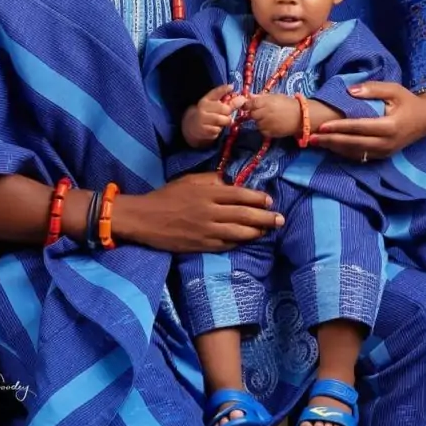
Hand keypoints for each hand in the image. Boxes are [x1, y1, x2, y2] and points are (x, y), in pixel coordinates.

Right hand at [115, 173, 284, 252]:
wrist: (145, 218)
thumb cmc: (167, 196)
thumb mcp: (188, 180)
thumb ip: (210, 180)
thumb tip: (230, 183)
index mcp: (207, 193)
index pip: (239, 195)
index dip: (257, 198)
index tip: (269, 200)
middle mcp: (210, 212)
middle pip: (244, 215)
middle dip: (265, 218)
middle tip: (280, 219)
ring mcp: (206, 230)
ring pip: (238, 232)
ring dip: (256, 232)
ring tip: (268, 231)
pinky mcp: (201, 245)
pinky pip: (225, 245)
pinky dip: (239, 242)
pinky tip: (247, 241)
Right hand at [182, 84, 245, 147]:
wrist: (193, 127)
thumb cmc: (208, 114)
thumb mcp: (215, 106)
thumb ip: (228, 101)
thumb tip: (242, 97)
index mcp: (206, 100)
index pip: (215, 92)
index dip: (224, 89)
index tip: (232, 87)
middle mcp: (202, 108)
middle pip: (222, 108)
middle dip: (229, 111)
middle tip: (230, 114)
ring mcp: (202, 119)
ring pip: (220, 119)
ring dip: (226, 121)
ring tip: (225, 121)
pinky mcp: (203, 130)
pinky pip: (217, 130)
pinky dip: (220, 130)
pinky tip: (217, 128)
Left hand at [246, 94, 300, 137]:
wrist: (301, 117)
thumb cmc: (288, 104)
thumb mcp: (275, 97)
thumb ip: (261, 97)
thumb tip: (249, 96)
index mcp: (266, 102)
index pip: (250, 104)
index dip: (248, 105)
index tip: (249, 105)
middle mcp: (265, 113)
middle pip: (252, 114)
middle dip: (255, 113)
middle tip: (263, 112)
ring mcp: (267, 124)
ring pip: (257, 123)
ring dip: (260, 121)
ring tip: (270, 118)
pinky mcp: (270, 133)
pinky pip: (262, 130)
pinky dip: (265, 128)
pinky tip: (272, 124)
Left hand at [310, 82, 425, 160]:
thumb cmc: (407, 101)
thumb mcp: (394, 89)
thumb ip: (372, 89)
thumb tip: (350, 91)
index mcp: (390, 126)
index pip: (360, 127)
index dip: (340, 127)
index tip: (323, 125)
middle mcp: (387, 143)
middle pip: (354, 143)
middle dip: (331, 141)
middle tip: (310, 138)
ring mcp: (385, 152)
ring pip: (355, 152)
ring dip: (334, 148)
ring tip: (315, 143)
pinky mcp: (382, 156)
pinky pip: (360, 156)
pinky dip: (344, 153)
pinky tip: (330, 148)